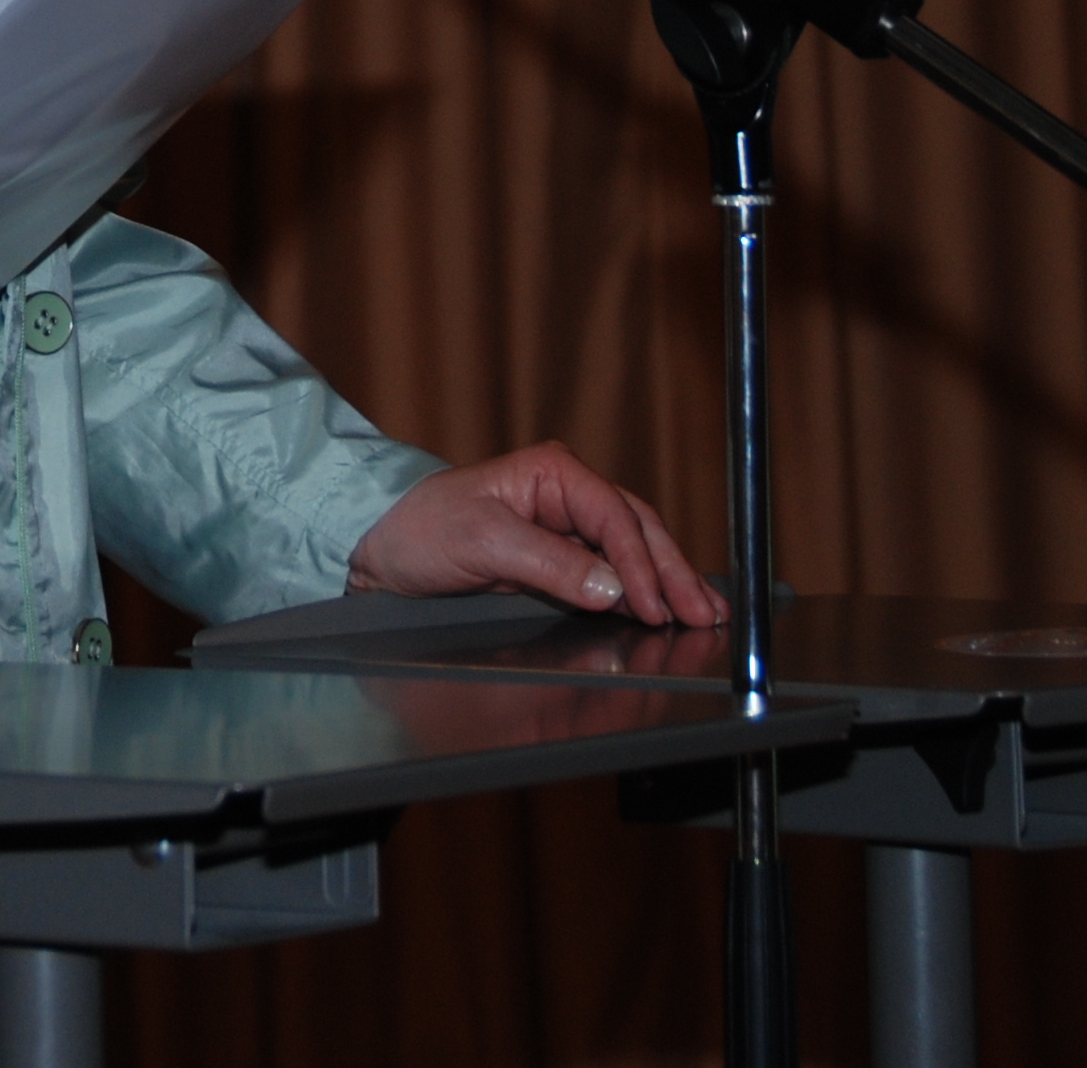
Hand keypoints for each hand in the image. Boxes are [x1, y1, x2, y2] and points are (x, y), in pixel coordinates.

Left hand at [345, 442, 725, 628]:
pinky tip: (661, 611)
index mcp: (554, 473)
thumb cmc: (421, 527)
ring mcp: (564, 527)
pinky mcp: (555, 559)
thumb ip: (550, 564)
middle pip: (638, 531)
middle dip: (674, 573)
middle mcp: (566, 494)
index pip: (616, 519)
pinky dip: (638, 594)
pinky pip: (608, 575)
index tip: (656, 606)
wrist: (380, 546)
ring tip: (703, 613)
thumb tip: (612, 589)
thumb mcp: (483, 542)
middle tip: (707, 613)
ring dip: (666, 582)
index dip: (642, 565)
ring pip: (631, 552)